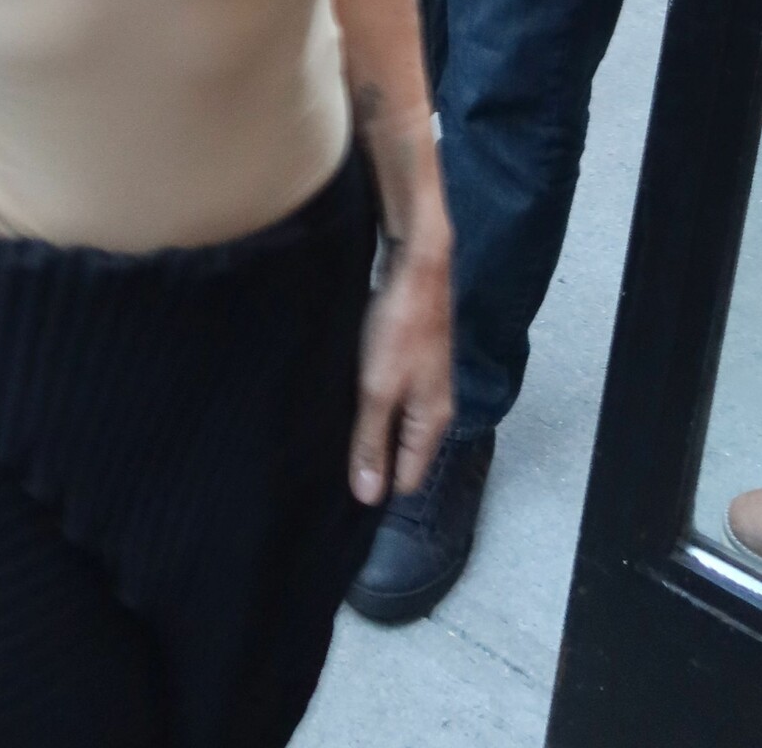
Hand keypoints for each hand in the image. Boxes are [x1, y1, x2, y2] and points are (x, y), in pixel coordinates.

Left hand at [349, 241, 453, 504]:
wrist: (415, 265)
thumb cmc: (398, 327)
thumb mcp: (378, 389)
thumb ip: (372, 441)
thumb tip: (369, 497)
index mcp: (432, 421)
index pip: (409, 478)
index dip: (378, 488)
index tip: (341, 494)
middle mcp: (433, 406)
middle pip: (402, 452)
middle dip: (371, 461)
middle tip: (327, 464)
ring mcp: (422, 382)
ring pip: (394, 423)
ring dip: (368, 430)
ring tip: (330, 436)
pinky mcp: (408, 361)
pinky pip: (389, 398)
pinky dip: (369, 403)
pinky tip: (343, 400)